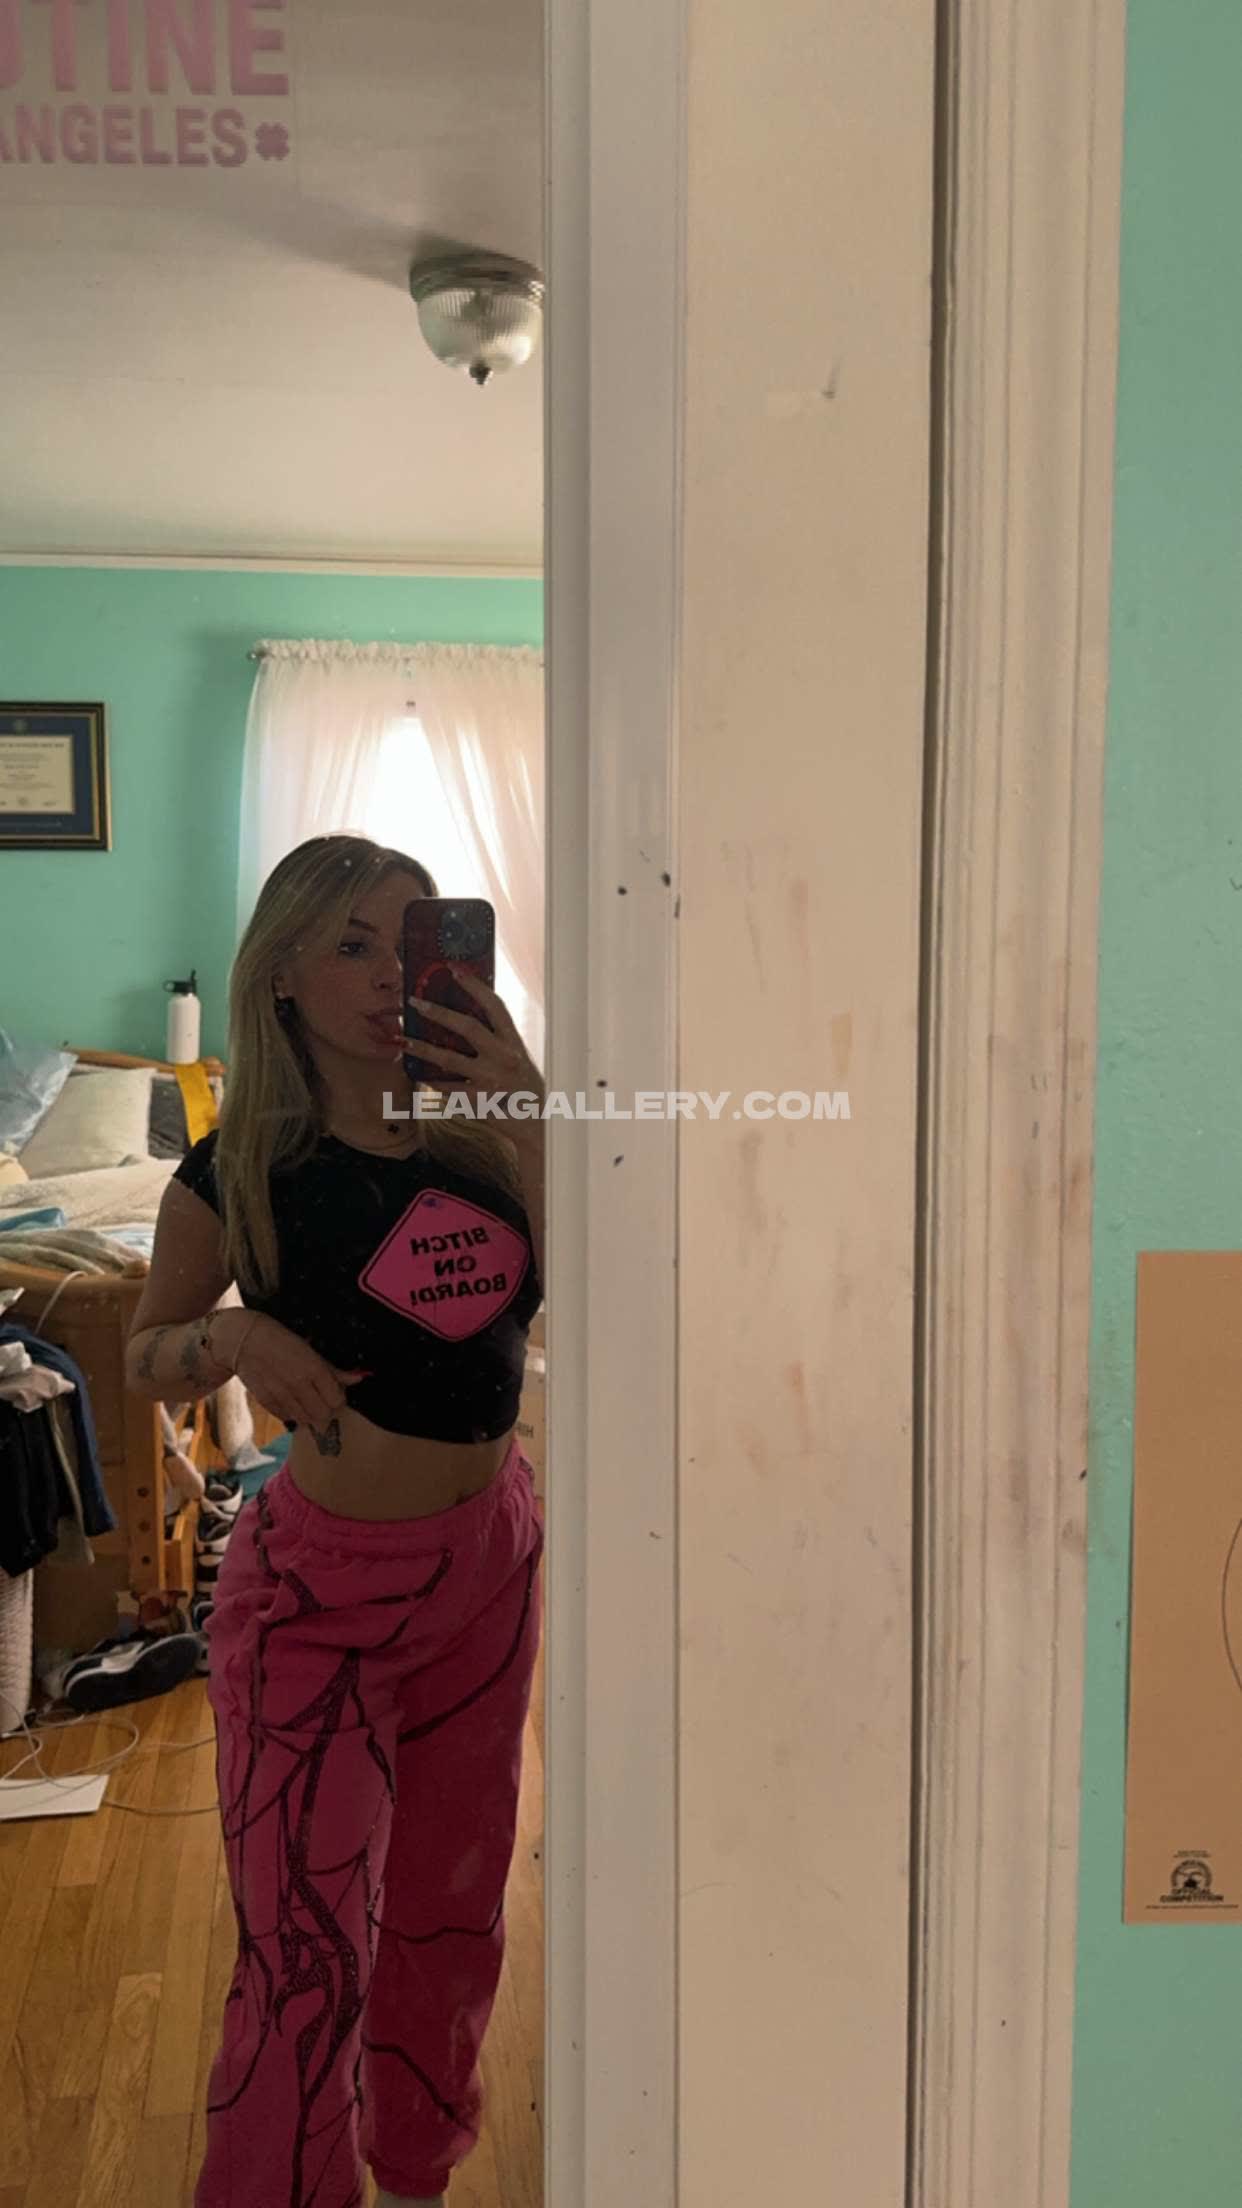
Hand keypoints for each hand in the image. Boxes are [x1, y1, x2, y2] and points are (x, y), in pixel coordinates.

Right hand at [225, 1312, 364, 1430]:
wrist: (244, 1341)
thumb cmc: (282, 1341)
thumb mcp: (311, 1350)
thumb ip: (334, 1370)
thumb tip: (359, 1378)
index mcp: (313, 1368)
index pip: (337, 1400)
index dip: (339, 1397)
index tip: (334, 1391)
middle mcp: (298, 1384)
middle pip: (324, 1414)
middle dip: (326, 1409)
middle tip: (322, 1398)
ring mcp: (281, 1395)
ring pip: (307, 1420)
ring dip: (310, 1413)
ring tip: (306, 1399)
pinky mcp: (266, 1402)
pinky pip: (288, 1418)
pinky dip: (293, 1413)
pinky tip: (291, 1399)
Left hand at [406, 972, 543, 1114]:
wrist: (536, 1124)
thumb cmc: (523, 1088)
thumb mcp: (517, 1058)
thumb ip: (497, 1041)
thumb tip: (464, 1020)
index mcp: (514, 1042)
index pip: (495, 1006)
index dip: (474, 986)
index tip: (454, 970)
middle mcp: (504, 1057)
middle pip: (467, 1027)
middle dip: (438, 1012)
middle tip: (414, 1002)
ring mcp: (491, 1079)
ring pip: (449, 1059)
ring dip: (422, 1048)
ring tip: (402, 1040)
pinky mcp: (480, 1100)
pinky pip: (448, 1087)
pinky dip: (432, 1081)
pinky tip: (417, 1074)